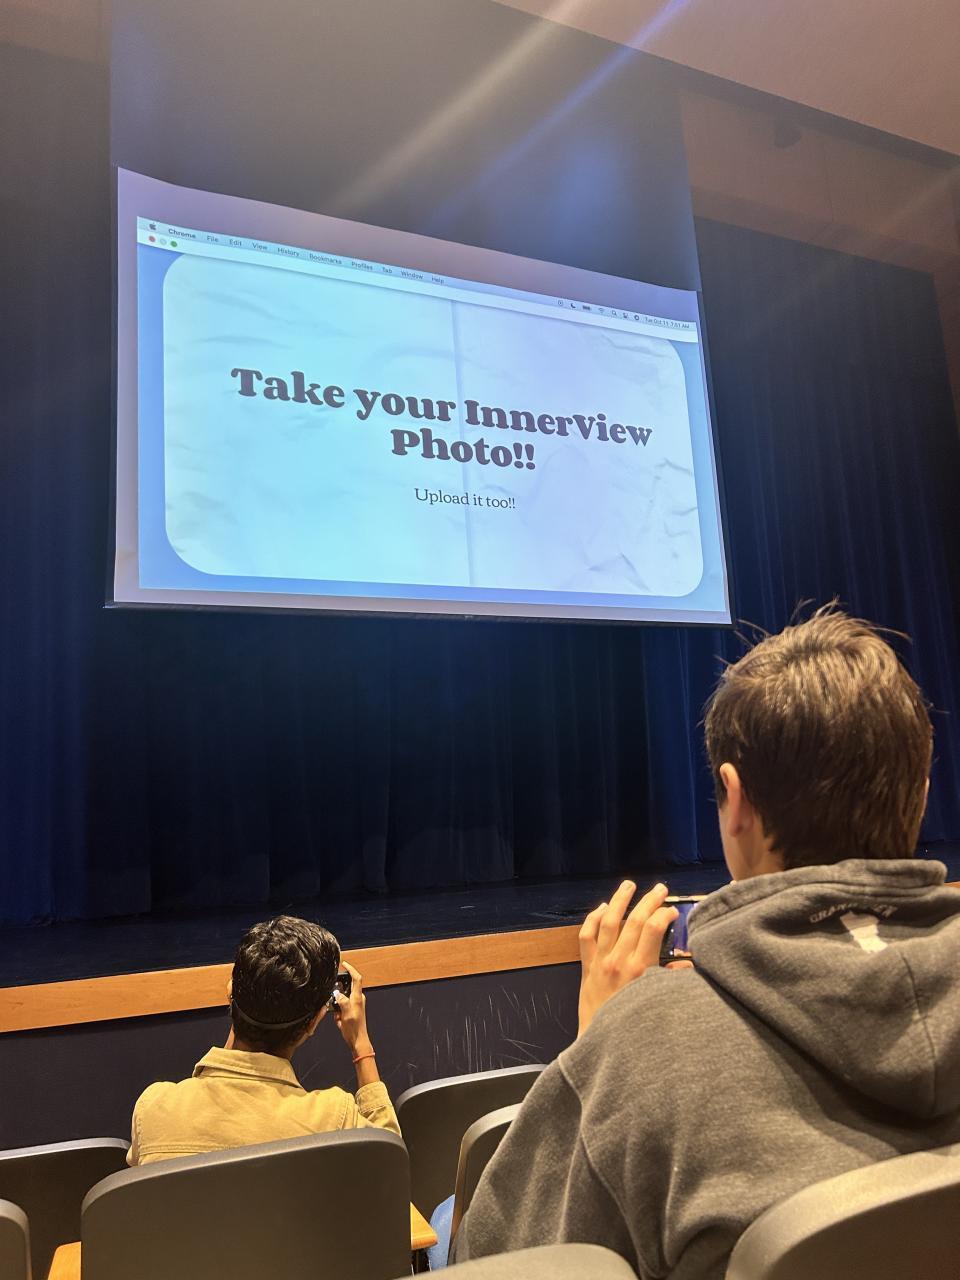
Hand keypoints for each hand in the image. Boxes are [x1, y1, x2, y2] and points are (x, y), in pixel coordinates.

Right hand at [333, 960, 371, 1053]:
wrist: (358, 1041)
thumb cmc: (354, 1030)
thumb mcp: (346, 1014)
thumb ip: (342, 1002)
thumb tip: (337, 993)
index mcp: (358, 998)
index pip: (356, 978)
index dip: (351, 969)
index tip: (344, 964)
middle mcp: (358, 999)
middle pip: (348, 988)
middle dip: (339, 994)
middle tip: (336, 1006)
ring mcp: (356, 1005)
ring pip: (342, 999)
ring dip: (338, 1007)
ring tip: (339, 1018)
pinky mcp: (352, 1011)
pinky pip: (342, 1008)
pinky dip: (338, 1013)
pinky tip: (340, 1021)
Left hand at [577, 880, 677, 1036]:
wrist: (600, 1045)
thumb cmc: (632, 1027)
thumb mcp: (657, 1004)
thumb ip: (671, 982)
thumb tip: (687, 966)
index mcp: (641, 970)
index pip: (653, 930)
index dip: (664, 915)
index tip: (672, 911)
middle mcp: (619, 961)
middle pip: (634, 921)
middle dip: (649, 901)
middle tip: (660, 888)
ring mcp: (601, 962)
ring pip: (609, 922)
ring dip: (619, 900)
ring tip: (628, 885)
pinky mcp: (587, 967)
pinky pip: (586, 936)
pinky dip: (593, 919)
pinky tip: (602, 908)